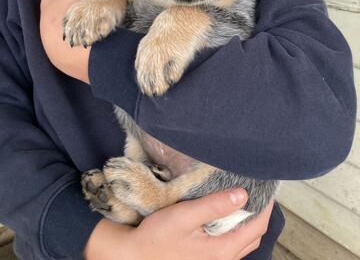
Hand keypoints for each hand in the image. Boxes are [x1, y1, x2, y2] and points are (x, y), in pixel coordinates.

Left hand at [40, 0, 109, 81]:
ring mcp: (56, 26)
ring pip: (75, 12)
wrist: (70, 48)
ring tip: (103, 11)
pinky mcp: (65, 41)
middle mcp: (49, 8)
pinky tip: (98, 27)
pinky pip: (78, 28)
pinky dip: (88, 25)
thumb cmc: (74, 8)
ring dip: (89, 9)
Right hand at [83, 189, 273, 259]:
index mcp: (223, 250)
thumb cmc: (157, 237)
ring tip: (245, 200)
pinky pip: (231, 245)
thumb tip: (242, 194)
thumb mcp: (185, 216)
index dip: (265, 206)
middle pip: (254, 235)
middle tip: (257, 191)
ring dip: (248, 222)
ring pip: (243, 242)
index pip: (256, 226)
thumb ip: (214, 206)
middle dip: (259, 213)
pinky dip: (236, 229)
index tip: (266, 187)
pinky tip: (227, 216)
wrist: (136, 257)